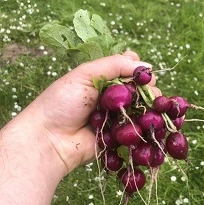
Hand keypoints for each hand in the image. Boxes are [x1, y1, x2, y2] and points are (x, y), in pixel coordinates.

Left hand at [23, 50, 159, 173]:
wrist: (49, 140)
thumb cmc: (61, 103)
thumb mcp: (85, 75)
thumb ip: (114, 65)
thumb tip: (146, 66)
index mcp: (101, 80)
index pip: (126, 68)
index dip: (137, 68)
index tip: (143, 71)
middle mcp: (110, 97)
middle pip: (137, 88)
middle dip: (147, 86)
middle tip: (149, 88)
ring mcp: (115, 117)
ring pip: (140, 107)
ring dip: (149, 104)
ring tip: (152, 103)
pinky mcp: (119, 135)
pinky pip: (137, 128)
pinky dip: (145, 123)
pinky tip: (151, 119)